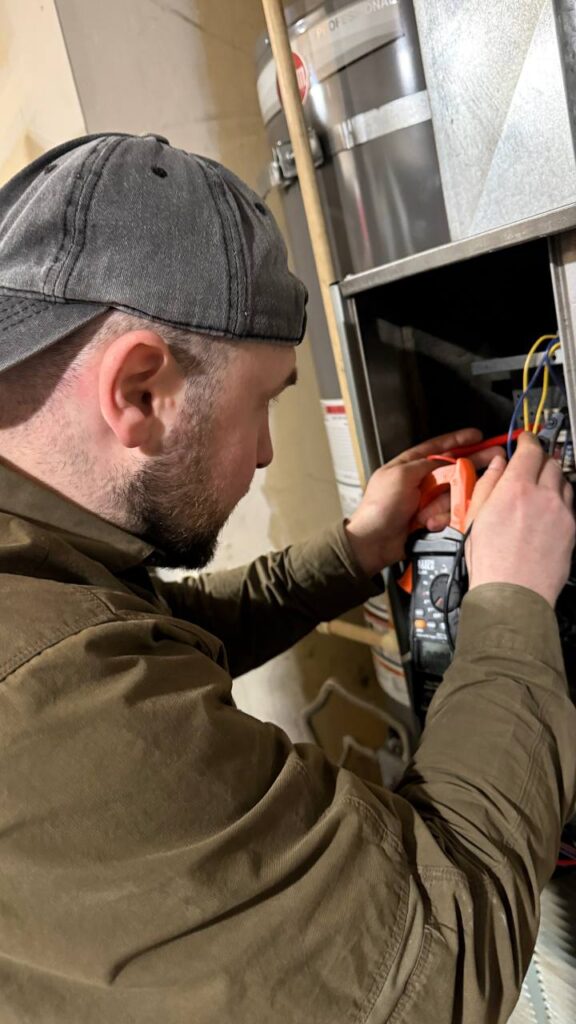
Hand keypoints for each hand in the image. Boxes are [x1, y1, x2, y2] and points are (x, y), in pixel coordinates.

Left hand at [345, 429, 501, 576]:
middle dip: (472, 463)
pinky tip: (429, 523)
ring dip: (443, 503)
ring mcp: (427, 499)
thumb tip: (446, 457)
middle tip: (493, 457)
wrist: (374, 542)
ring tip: (427, 513)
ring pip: (453, 493)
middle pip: (453, 468)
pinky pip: (449, 513)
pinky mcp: (432, 518)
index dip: (458, 440)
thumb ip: (426, 463)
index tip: (477, 435)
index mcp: (409, 465)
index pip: (438, 447)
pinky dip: (442, 517)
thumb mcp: (401, 476)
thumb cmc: (379, 507)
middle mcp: (421, 480)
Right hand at [466, 432, 574, 605]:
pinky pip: (569, 502)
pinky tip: (546, 508)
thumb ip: (488, 483)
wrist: (513, 593)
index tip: (524, 440)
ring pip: (563, 480)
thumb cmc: (491, 562)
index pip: (529, 450)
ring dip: (551, 477)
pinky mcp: (571, 528)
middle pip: (550, 462)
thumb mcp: (474, 517)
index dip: (526, 440)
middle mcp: (543, 496)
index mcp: (516, 489)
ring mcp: (561, 512)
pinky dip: (559, 498)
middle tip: (528, 465)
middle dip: (539, 459)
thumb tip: (499, 465)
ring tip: (537, 488)